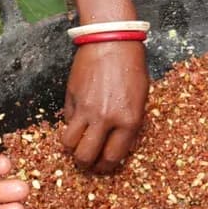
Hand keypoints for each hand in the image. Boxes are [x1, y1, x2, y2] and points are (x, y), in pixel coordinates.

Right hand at [62, 41, 148, 173]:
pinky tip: (77, 123)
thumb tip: (119, 145)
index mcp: (128, 120)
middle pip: (86, 156)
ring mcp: (86, 109)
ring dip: (72, 148)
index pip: (112, 157)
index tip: (103, 167)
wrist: (111, 41)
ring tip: (77, 145)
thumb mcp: (141, 99)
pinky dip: (69, 127)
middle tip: (87, 162)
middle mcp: (105, 119)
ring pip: (69, 143)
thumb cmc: (131, 67)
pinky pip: (66, 122)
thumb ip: (130, 124)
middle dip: (86, 164)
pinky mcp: (71, 98)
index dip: (106, 167)